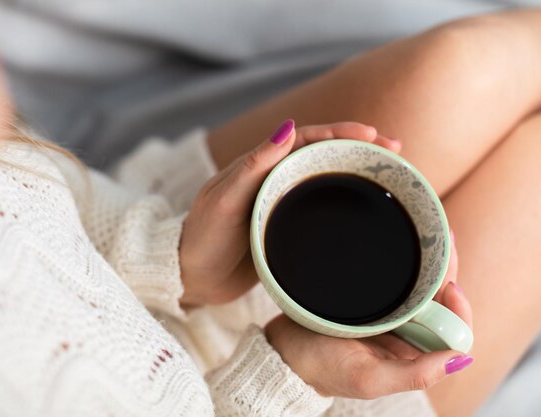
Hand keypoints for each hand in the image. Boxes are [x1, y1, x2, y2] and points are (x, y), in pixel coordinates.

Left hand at [179, 119, 400, 305]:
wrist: (190, 278)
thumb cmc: (202, 238)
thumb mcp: (224, 200)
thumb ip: (253, 166)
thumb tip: (288, 127)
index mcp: (260, 167)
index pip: (306, 140)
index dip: (341, 133)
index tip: (374, 135)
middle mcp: (274, 181)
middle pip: (323, 158)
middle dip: (359, 151)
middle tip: (397, 153)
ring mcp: (281, 206)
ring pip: (325, 183)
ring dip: (355, 177)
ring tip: (391, 179)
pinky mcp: (286, 231)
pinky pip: (320, 212)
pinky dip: (343, 205)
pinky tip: (365, 213)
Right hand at [265, 235, 472, 398]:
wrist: (282, 350)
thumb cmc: (322, 368)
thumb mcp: (368, 378)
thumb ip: (415, 375)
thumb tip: (462, 359)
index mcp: (412, 355)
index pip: (453, 332)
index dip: (458, 309)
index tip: (449, 287)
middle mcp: (405, 334)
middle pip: (439, 303)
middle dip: (446, 274)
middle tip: (444, 242)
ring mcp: (388, 315)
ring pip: (420, 288)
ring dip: (429, 264)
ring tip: (433, 235)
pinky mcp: (370, 300)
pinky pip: (396, 280)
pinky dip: (405, 263)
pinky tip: (407, 243)